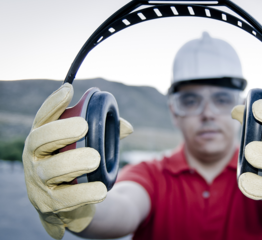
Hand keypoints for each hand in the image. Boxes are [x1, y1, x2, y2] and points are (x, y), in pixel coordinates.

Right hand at [22, 83, 132, 238]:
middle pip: (39, 140)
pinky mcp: (49, 205)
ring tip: (95, 159)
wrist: (71, 206)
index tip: (70, 90)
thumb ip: (106, 135)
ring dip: (73, 162)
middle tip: (84, 126)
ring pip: (50, 170)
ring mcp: (38, 183)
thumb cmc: (79, 168)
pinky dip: (84, 193)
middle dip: (60, 131)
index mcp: (43, 140)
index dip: (53, 104)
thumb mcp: (90, 148)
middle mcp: (34, 158)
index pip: (43, 119)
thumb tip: (126, 127)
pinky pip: (65, 199)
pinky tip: (101, 190)